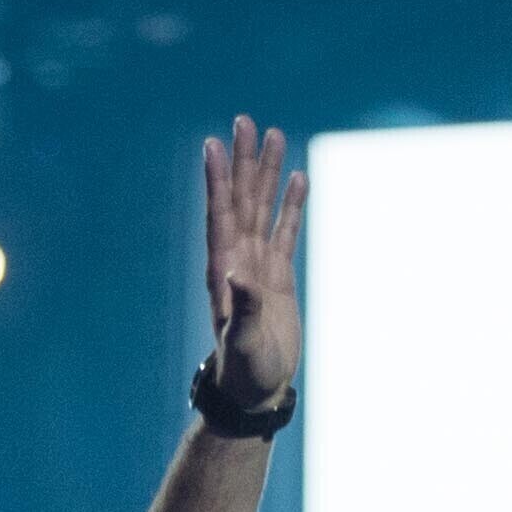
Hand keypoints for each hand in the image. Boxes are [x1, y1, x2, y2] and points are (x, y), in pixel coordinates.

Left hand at [198, 115, 303, 423]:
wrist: (256, 390)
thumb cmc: (245, 370)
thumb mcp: (242, 341)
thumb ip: (241, 308)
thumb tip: (239, 275)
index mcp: (224, 269)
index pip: (220, 213)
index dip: (217, 179)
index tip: (214, 143)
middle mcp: (237, 259)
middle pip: (240, 199)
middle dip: (243, 161)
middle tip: (245, 121)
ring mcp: (258, 265)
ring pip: (262, 208)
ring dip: (266, 173)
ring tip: (274, 134)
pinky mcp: (278, 276)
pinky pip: (285, 231)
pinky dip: (290, 204)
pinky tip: (297, 178)